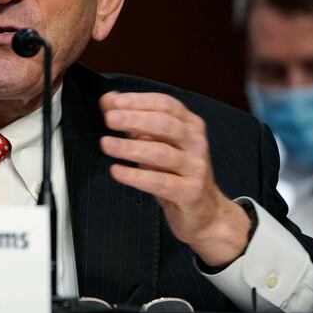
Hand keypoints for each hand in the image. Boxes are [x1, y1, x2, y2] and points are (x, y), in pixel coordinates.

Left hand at [99, 91, 250, 266]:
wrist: (205, 212)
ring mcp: (195, 167)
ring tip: (106, 144)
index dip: (139, 101)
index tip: (114, 102)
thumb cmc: (175, 172)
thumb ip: (133, 121)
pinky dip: (136, 176)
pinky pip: (160, 182)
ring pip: (161, 153)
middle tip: (110, 119)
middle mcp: (196, 142)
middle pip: (165, 124)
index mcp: (189, 124)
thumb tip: (108, 100)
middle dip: (135, 119)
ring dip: (130, 147)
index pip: (166, 104)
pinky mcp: (190, 192)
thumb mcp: (156, 143)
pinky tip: (117, 171)